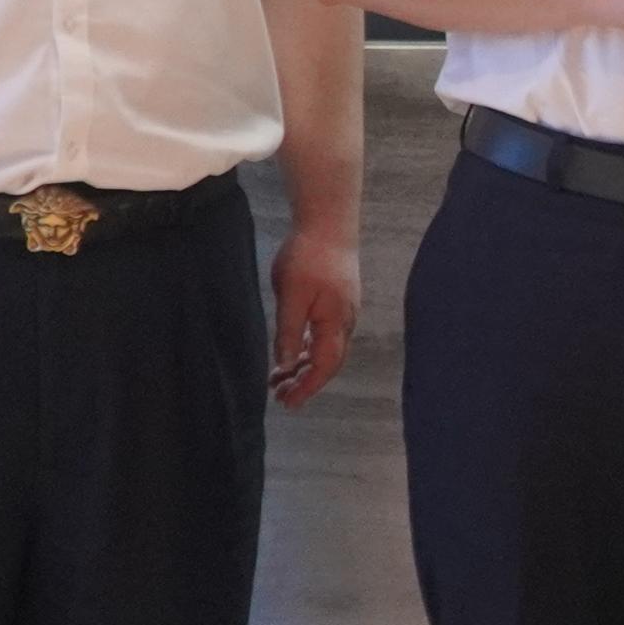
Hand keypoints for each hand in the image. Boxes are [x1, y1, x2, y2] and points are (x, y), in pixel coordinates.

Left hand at [268, 229, 359, 405]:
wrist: (328, 221)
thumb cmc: (308, 256)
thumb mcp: (291, 296)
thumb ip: (288, 332)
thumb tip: (286, 364)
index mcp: (336, 324)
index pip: (324, 367)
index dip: (307, 388)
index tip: (288, 403)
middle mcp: (345, 322)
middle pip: (327, 363)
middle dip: (305, 382)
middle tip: (279, 396)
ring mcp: (343, 311)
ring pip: (325, 349)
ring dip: (304, 366)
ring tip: (279, 378)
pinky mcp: (337, 301)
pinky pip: (323, 334)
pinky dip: (307, 348)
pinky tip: (292, 351)